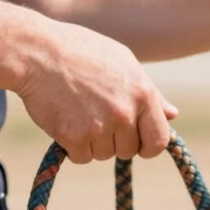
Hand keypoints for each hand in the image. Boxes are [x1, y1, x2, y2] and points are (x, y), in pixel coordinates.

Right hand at [16, 20, 177, 162]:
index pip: (159, 139)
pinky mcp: (73, 136)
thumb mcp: (125, 63)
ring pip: (105, 154)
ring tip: (80, 114)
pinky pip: (82, 157)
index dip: (149, 146)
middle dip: (116, 141)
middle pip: (129, 150)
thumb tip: (172, 115)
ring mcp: (100, 126)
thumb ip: (151, 93)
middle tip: (98, 120)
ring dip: (94, 143)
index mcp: (143, 94)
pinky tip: (67, 123)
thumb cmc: (82, 52)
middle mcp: (125, 113)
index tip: (138, 145)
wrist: (37, 52)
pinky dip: (74, 147)